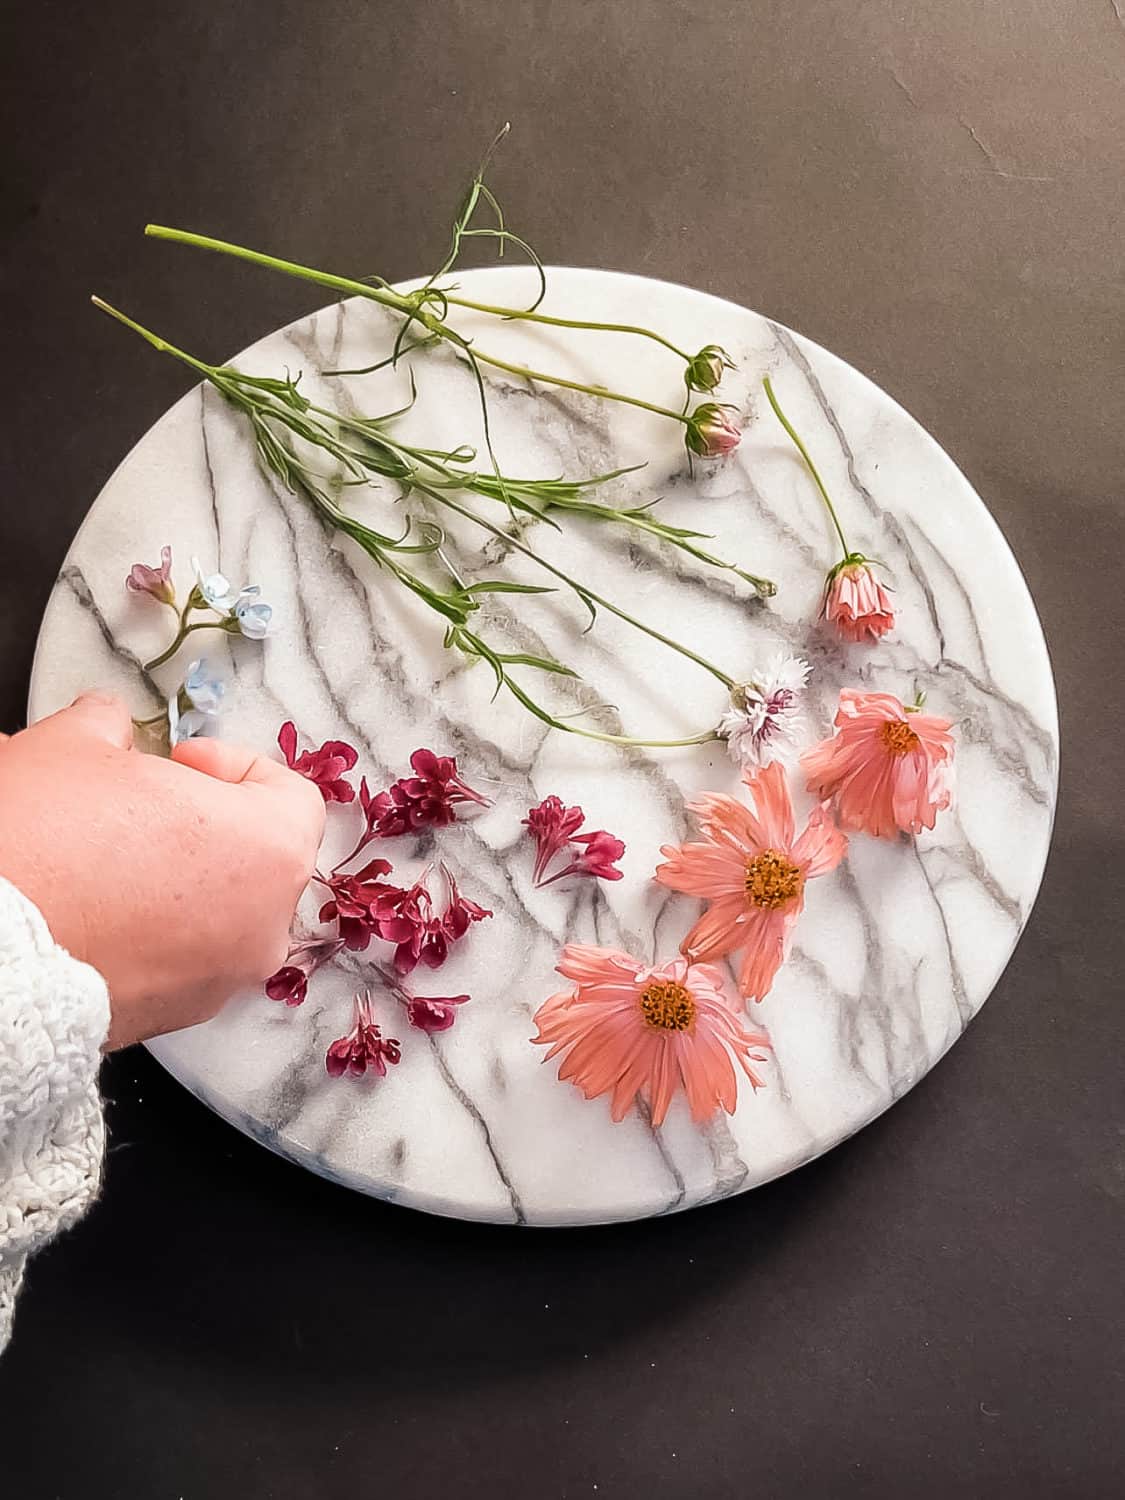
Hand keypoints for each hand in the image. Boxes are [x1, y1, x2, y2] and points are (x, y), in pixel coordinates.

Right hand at [0, 693, 324, 1047]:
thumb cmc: (41, 845)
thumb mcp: (74, 747)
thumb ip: (112, 726)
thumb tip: (109, 724)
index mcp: (270, 849)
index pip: (292, 797)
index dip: (234, 767)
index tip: (183, 761)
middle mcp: (264, 925)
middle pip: (259, 857)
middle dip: (206, 824)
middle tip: (145, 804)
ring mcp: (222, 979)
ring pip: (222, 913)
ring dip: (181, 879)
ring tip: (113, 855)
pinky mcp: (175, 1016)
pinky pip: (184, 959)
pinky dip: (156, 931)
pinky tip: (101, 907)